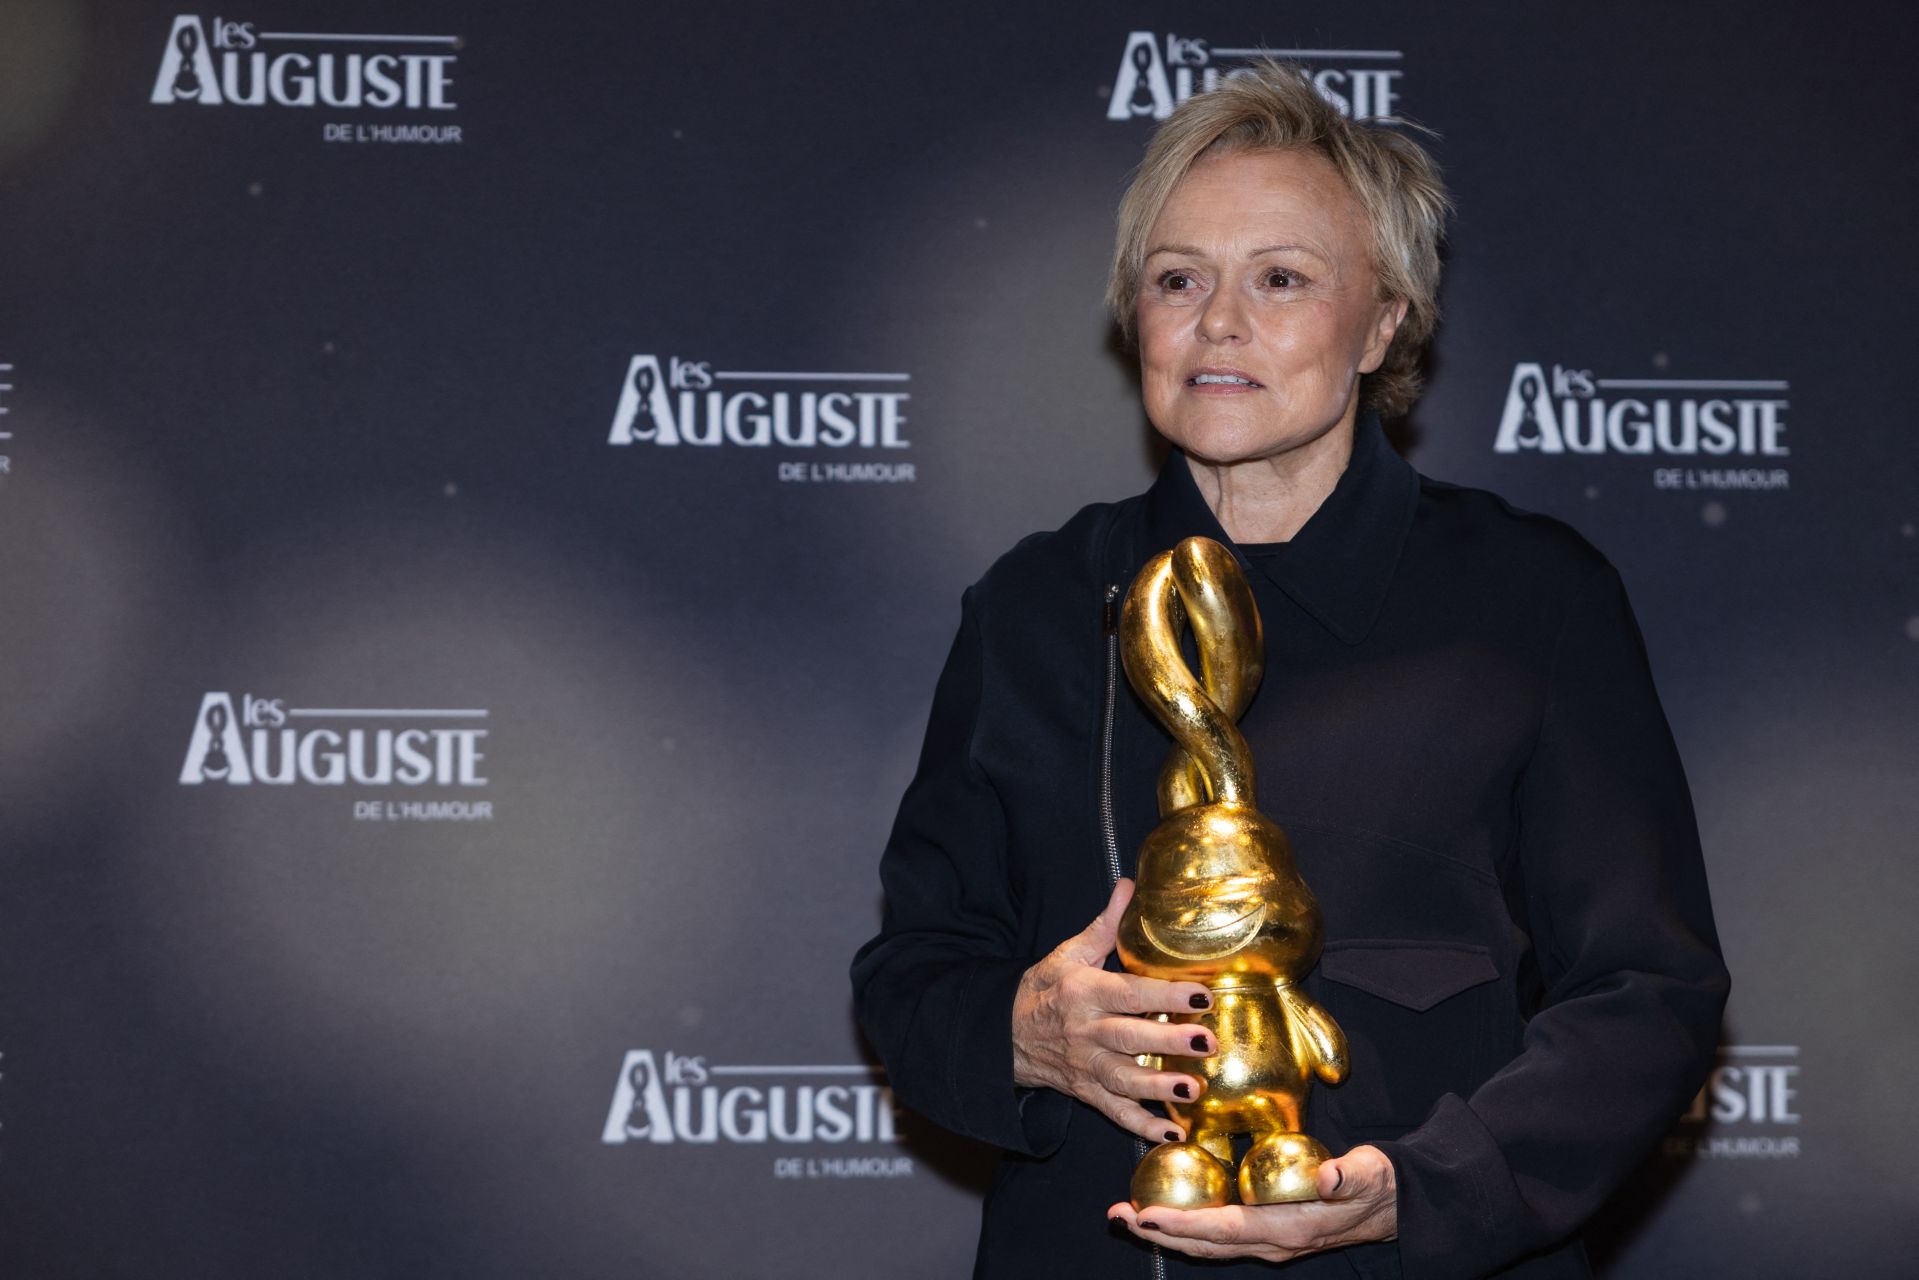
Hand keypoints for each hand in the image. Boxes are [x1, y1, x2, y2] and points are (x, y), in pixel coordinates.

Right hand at [1010, 878, 1217, 1144]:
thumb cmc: (1045, 988)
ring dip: (1159, 1088)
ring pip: (1123, 1081)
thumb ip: (1105, 925)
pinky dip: (1142, 1127)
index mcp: (1084, 992)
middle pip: (1130, 1038)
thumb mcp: (1068, 952)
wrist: (1004, 1033)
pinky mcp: (1086, 1092)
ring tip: (1194, 1090)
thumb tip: (1130, 885)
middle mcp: (1086, 1032)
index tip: (1201, 995)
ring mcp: (1085, 1066)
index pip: (1129, 993)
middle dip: (1170, 1042)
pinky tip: (1173, 1133)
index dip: (1165, 996)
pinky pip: (1115, 1113)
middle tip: (1208, 1042)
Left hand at [1106, 1145, 1397, 1261]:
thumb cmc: (1378, 1185)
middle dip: (1159, 1232)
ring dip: (1166, 1231)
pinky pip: (1217, 1233)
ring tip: (1128, 1217)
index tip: (1147, 1216)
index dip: (1184, 1224)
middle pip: (1204, 1243)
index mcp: (1289, 1229)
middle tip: (1118, 1216)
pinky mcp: (1265, 1231)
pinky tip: (1166, 1210)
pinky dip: (1187, 1225)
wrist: (1394, 1206)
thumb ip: (1348, 1175)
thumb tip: (1328, 1175)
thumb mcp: (1368, 1174)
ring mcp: (1266, 1241)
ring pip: (1206, 1243)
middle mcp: (1271, 1242)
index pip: (1225, 1229)